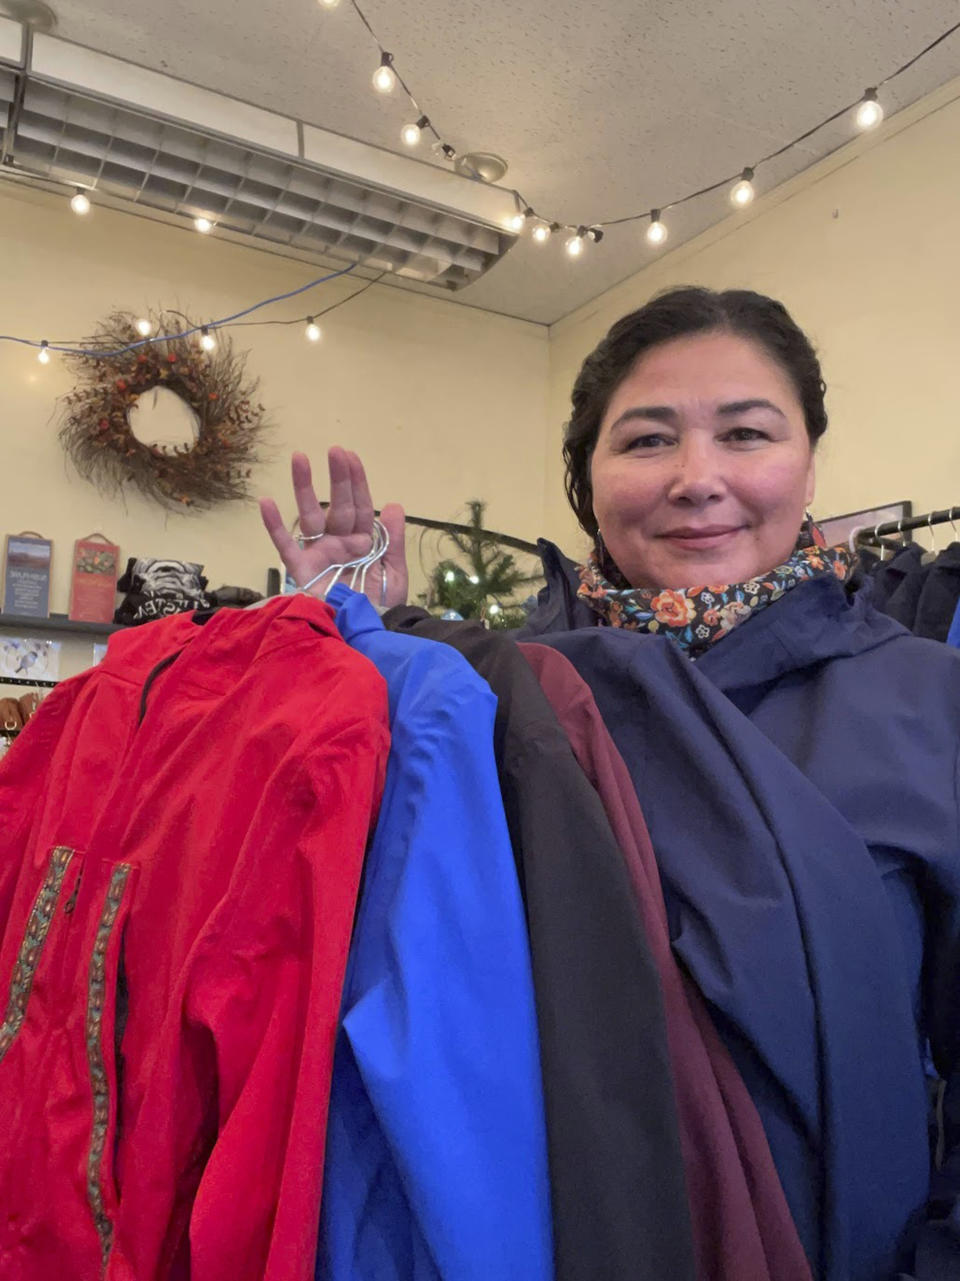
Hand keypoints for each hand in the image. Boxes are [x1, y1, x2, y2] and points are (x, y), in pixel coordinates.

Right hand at [259, 448, 407, 607]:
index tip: (351, 456)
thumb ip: (392, 542)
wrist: (365, 638)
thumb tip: (392, 504)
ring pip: (310, 515)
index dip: (356, 482)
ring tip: (299, 458)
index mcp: (363, 542)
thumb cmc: (379, 609)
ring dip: (304, 487)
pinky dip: (274, 525)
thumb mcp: (395, 575)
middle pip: (337, 505)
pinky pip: (285, 545)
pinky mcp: (301, 570)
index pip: (360, 506)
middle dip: (337, 478)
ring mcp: (319, 554)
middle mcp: (339, 543)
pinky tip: (265, 502)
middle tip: (334, 450)